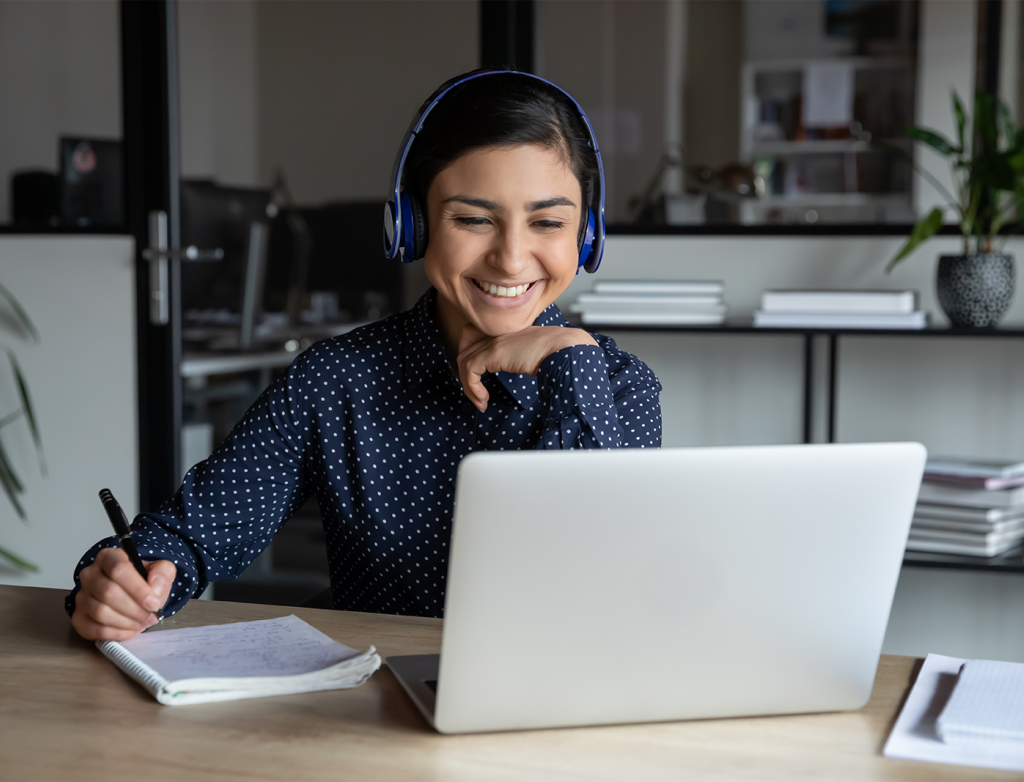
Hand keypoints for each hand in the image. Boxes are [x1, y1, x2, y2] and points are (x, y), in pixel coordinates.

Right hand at [71, 547, 175, 640]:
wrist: (134, 594)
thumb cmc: (144, 581)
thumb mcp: (161, 570)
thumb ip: (163, 573)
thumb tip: (155, 587)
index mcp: (109, 557)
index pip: (119, 569)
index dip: (138, 589)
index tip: (153, 603)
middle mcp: (90, 574)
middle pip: (109, 593)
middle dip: (134, 609)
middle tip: (150, 616)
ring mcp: (82, 596)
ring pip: (100, 612)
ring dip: (126, 622)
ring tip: (142, 622)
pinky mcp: (79, 617)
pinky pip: (94, 629)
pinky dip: (116, 633)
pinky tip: (130, 629)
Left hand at [457, 324, 595, 410]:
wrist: (563, 348)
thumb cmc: (555, 351)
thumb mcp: (531, 351)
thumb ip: (520, 354)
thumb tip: (522, 369)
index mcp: (504, 329)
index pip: (473, 336)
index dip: (471, 355)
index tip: (477, 377)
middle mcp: (495, 332)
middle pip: (464, 347)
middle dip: (464, 372)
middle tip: (474, 390)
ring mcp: (493, 341)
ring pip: (464, 361)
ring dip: (468, 386)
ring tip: (480, 401)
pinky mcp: (493, 353)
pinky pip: (470, 372)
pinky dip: (472, 388)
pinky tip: (484, 399)